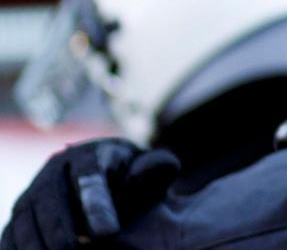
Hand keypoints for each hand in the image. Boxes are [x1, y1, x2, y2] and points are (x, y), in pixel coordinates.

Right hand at [1, 139, 179, 248]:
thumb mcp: (150, 168)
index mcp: (90, 156)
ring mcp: (33, 195)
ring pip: (25, 220)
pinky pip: (12, 235)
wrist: (107, 178)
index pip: (90, 178)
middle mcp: (54, 172)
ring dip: (35, 245)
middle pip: (49, 200)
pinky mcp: (21, 217)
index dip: (97, 206)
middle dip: (60, 231)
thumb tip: (161, 167)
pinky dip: (19, 249)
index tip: (109, 235)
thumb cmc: (134, 176)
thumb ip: (156, 168)